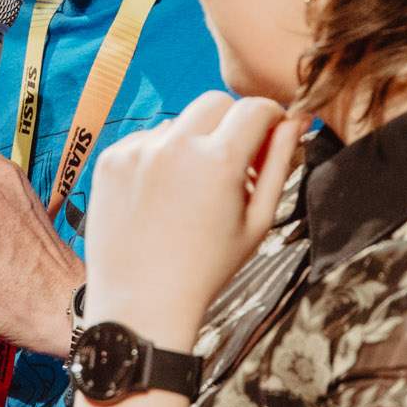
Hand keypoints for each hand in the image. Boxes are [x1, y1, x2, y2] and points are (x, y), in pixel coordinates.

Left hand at [83, 92, 299, 349]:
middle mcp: (175, 146)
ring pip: (179, 122)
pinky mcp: (111, 160)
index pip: (255, 107)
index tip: (270, 134)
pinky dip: (159, 157)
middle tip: (235, 160)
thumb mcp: (257, 222)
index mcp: (219, 161)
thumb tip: (296, 122)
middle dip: (232, 122)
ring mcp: (138, 151)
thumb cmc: (207, 269)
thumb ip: (280, 164)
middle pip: (216, 102)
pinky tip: (162, 196)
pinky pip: (146, 140)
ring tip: (192, 191)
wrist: (141, 304)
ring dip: (192, 142)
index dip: (271, 117)